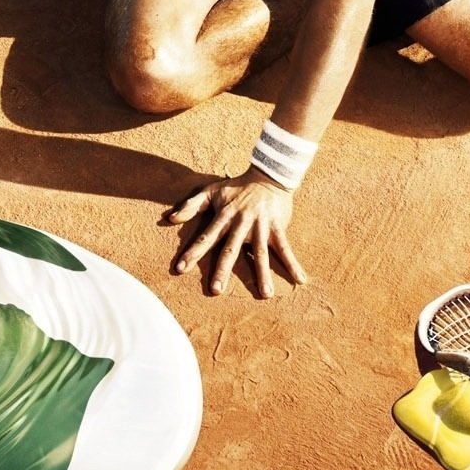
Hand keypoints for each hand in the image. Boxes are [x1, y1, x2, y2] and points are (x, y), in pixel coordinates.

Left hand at [166, 169, 307, 298]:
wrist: (268, 174)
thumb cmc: (237, 186)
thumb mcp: (210, 191)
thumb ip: (190, 205)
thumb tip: (169, 218)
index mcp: (224, 217)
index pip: (205, 238)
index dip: (192, 253)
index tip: (180, 269)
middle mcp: (241, 224)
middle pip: (231, 250)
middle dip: (223, 270)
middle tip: (216, 290)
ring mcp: (261, 227)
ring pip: (261, 253)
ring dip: (263, 274)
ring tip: (265, 295)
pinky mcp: (278, 227)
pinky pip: (286, 248)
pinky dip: (293, 263)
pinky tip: (300, 279)